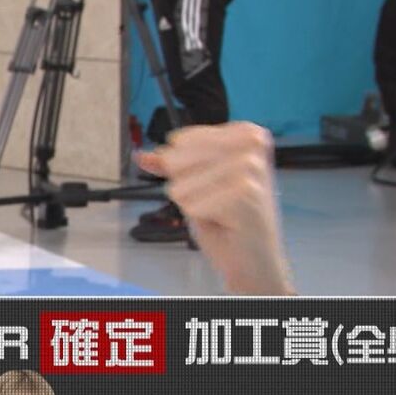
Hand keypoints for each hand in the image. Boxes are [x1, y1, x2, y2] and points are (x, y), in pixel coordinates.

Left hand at [134, 122, 294, 294]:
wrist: (254, 260)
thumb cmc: (229, 223)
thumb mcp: (196, 186)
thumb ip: (171, 167)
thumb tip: (141, 155)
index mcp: (245, 134)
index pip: (180, 141)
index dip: (182, 169)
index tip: (208, 185)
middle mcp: (251, 144)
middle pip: (177, 159)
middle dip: (186, 188)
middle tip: (215, 203)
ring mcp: (250, 166)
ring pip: (181, 183)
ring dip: (194, 204)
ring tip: (220, 212)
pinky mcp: (245, 191)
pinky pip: (191, 204)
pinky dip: (201, 217)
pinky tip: (225, 222)